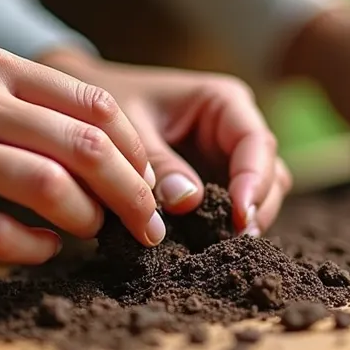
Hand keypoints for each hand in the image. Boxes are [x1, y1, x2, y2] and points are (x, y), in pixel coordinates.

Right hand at [0, 44, 161, 263]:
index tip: (150, 186)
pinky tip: (42, 253)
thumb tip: (114, 162)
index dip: (138, 152)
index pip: (98, 105)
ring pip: (51, 188)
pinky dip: (35, 250)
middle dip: (133, 195)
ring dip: (88, 222)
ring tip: (91, 237)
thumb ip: (27, 112)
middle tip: (147, 228)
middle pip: (88, 147)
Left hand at [40, 50, 289, 234]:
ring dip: (244, 222)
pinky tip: (203, 247)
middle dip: (257, 207)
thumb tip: (189, 201)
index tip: (240, 214)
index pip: (256, 141)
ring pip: (259, 196)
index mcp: (222, 102)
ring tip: (221, 247)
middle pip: (270, 173)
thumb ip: (158, 161)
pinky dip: (220, 229)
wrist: (80, 110)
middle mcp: (233, 131)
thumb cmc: (103, 103)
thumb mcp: (126, 125)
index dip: (255, 179)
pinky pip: (229, 211)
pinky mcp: (211, 187)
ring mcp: (226, 161)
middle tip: (235, 240)